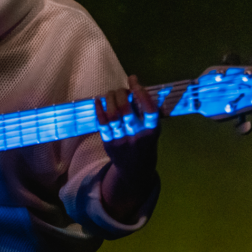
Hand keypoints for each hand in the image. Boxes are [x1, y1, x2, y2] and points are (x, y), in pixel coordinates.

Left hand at [94, 75, 160, 222]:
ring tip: (111, 93)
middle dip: (121, 94)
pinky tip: (98, 100)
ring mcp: (122, 140)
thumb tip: (137, 85)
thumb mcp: (153, 131)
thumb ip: (146, 113)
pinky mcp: (109, 144)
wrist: (136, 171)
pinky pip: (102, 124)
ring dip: (110, 99)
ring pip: (112, 115)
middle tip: (121, 90)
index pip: (149, 110)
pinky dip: (99, 109)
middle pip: (126, 110)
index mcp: (152, 131)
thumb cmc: (145, 145)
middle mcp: (137, 136)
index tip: (134, 80)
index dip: (141, 93)